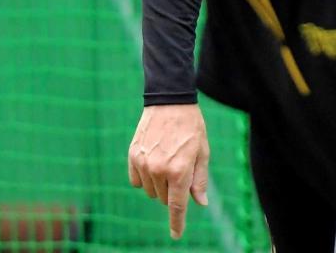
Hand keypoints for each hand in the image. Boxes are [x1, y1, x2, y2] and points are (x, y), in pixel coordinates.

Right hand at [128, 104, 209, 239]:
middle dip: (173, 192)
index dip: (177, 223)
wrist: (170, 100)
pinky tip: (153, 161)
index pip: (177, 206)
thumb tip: (200, 203)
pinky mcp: (133, 156)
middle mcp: (160, 170)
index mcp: (180, 170)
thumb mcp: (202, 151)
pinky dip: (145, 178)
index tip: (176, 235)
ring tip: (168, 160)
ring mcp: (144, 163)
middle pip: (164, 199)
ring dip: (159, 184)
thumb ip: (200, 179)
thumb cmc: (191, 126)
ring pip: (151, 191)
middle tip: (180, 169)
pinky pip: (137, 181)